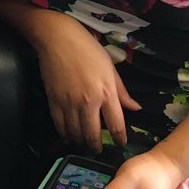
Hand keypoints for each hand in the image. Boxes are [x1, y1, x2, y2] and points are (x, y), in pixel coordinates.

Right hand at [28, 10, 139, 150]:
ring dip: (80, 142)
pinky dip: (64, 134)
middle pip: (93, 135)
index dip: (120, 139)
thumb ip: (122, 91)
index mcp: (106, 93)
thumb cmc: (87, 49)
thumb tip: (135, 108)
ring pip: (75, 133)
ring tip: (84, 144)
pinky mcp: (53, 100)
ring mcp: (69, 103)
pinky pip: (59, 125)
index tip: (121, 144)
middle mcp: (88, 102)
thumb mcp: (110, 68)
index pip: (116, 125)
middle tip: (99, 150)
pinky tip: (68, 136)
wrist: (58, 38)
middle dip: (97, 146)